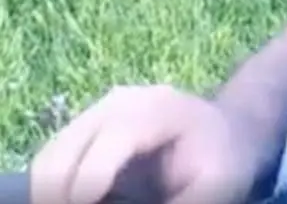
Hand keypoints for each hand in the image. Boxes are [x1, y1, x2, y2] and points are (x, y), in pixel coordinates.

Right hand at [29, 85, 261, 203]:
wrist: (228, 132)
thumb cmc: (225, 161)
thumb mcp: (215, 189)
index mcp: (157, 110)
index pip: (108, 143)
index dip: (88, 186)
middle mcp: (120, 101)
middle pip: (63, 153)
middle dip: (59, 198)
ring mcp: (98, 108)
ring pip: (48, 157)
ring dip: (51, 196)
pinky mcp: (86, 123)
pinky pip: (51, 158)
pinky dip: (51, 189)